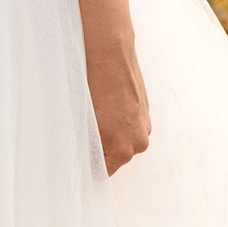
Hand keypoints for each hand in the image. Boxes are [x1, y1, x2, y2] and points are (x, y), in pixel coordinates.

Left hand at [85, 23, 150, 173]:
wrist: (108, 53)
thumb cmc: (91, 86)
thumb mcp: (83, 124)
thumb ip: (89, 147)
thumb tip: (85, 156)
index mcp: (122, 150)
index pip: (103, 172)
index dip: (89, 164)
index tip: (80, 157)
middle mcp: (138, 141)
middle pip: (116, 157)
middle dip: (101, 148)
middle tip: (84, 131)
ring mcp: (145, 124)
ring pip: (125, 140)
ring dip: (112, 134)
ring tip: (97, 115)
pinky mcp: (147, 110)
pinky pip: (131, 125)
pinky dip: (120, 121)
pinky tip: (108, 106)